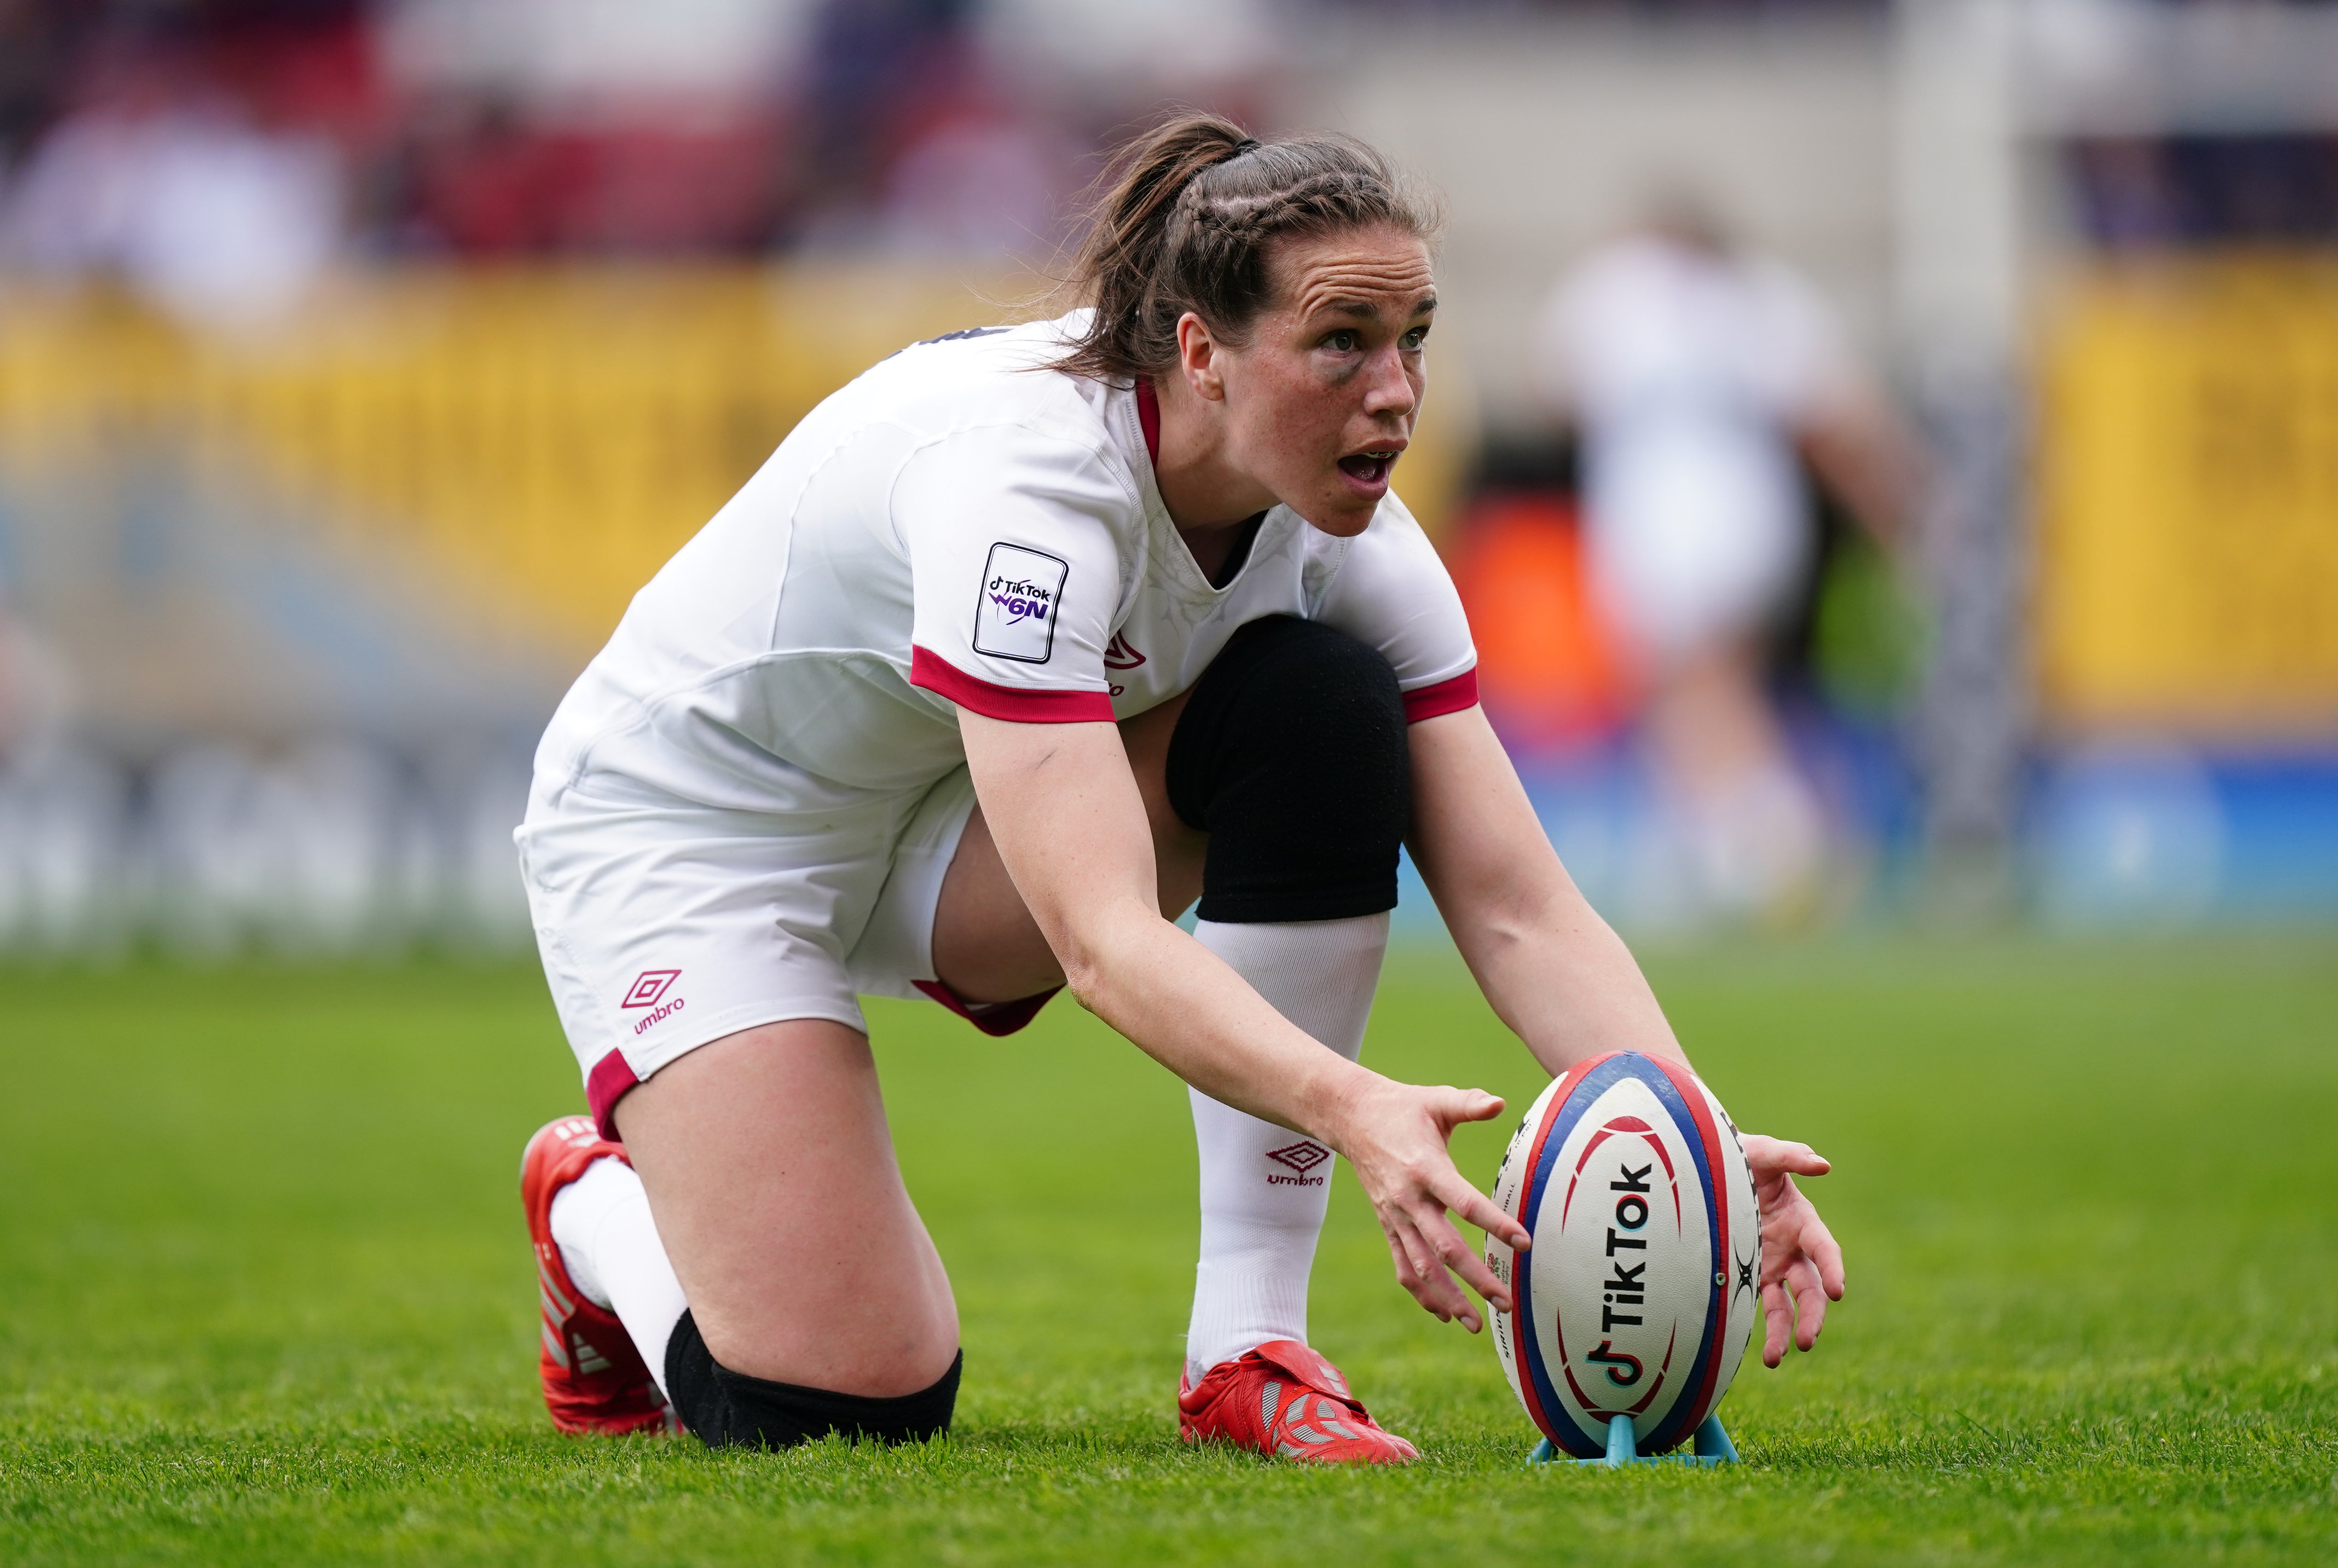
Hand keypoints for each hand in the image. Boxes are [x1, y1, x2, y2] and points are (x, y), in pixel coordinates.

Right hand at [1330, 1076, 1529, 1332]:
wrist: (1351, 1118)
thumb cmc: (1403, 1108)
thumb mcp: (1436, 1100)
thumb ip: (1468, 1104)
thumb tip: (1499, 1103)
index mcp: (1426, 1168)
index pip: (1464, 1203)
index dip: (1495, 1224)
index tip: (1523, 1242)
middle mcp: (1409, 1199)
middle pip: (1444, 1247)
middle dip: (1476, 1278)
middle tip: (1506, 1301)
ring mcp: (1396, 1216)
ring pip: (1422, 1267)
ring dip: (1449, 1297)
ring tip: (1476, 1324)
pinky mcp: (1388, 1225)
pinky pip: (1403, 1266)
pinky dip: (1421, 1293)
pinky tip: (1444, 1314)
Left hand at [1741, 1134, 1844, 1367]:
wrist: (1705, 1168)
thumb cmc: (1738, 1156)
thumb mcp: (1760, 1151)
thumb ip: (1789, 1156)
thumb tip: (1823, 1165)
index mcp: (1801, 1220)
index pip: (1824, 1248)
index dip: (1833, 1267)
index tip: (1838, 1289)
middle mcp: (1791, 1249)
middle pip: (1811, 1287)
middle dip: (1813, 1315)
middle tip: (1807, 1340)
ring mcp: (1771, 1265)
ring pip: (1786, 1306)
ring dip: (1784, 1333)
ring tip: (1775, 1360)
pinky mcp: (1748, 1277)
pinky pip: (1759, 1306)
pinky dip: (1760, 1329)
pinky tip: (1757, 1351)